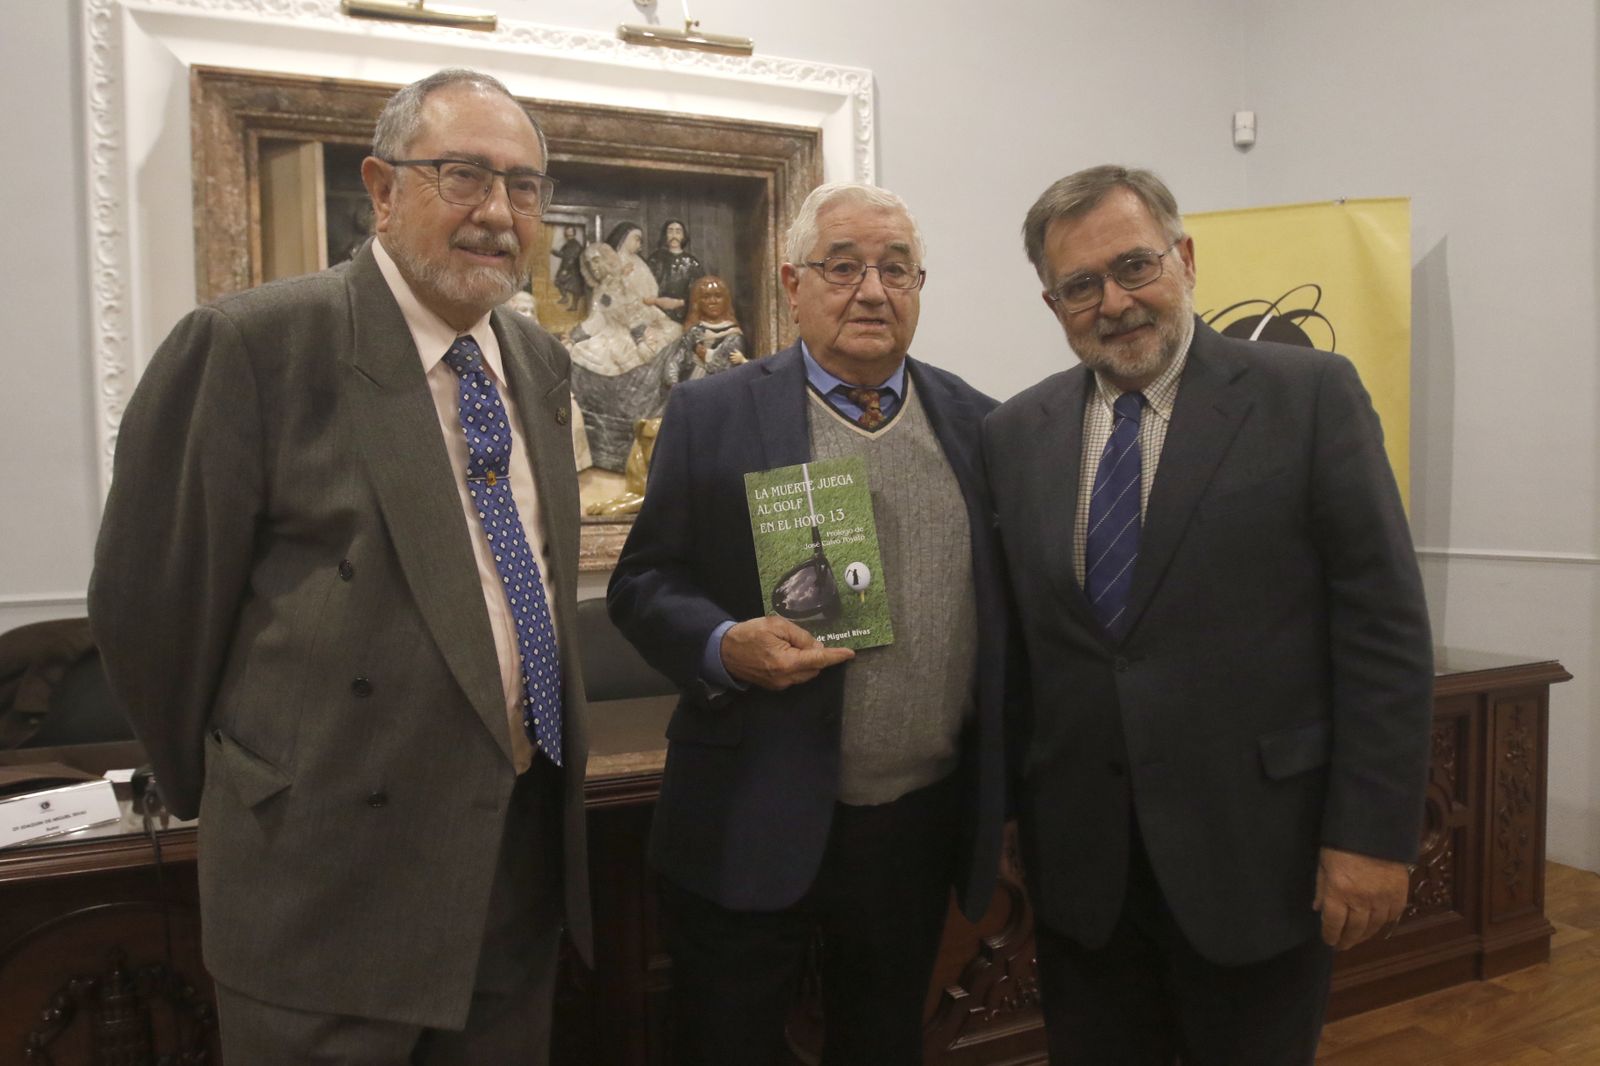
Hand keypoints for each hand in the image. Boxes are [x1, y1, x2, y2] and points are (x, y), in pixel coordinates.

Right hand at [720, 616, 852, 690]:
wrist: (724, 652)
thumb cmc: (749, 634)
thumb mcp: (776, 625)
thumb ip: (800, 636)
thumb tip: (817, 648)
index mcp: (786, 662)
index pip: (818, 660)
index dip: (835, 656)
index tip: (849, 654)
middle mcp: (785, 678)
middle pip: (814, 668)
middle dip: (815, 655)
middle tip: (798, 639)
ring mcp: (780, 685)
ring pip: (805, 673)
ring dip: (805, 661)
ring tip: (786, 645)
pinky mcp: (775, 687)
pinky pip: (795, 676)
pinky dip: (796, 665)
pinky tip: (783, 654)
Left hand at [1313, 846, 1412, 949]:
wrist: (1375, 830)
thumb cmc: (1342, 844)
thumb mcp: (1323, 863)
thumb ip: (1321, 887)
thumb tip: (1317, 909)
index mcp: (1338, 892)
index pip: (1333, 923)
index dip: (1330, 935)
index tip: (1329, 941)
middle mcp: (1361, 900)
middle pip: (1354, 929)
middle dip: (1347, 940)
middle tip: (1342, 945)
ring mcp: (1382, 899)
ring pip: (1374, 927)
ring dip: (1365, 935)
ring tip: (1357, 938)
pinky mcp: (1399, 895)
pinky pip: (1392, 917)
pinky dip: (1384, 924)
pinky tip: (1377, 926)